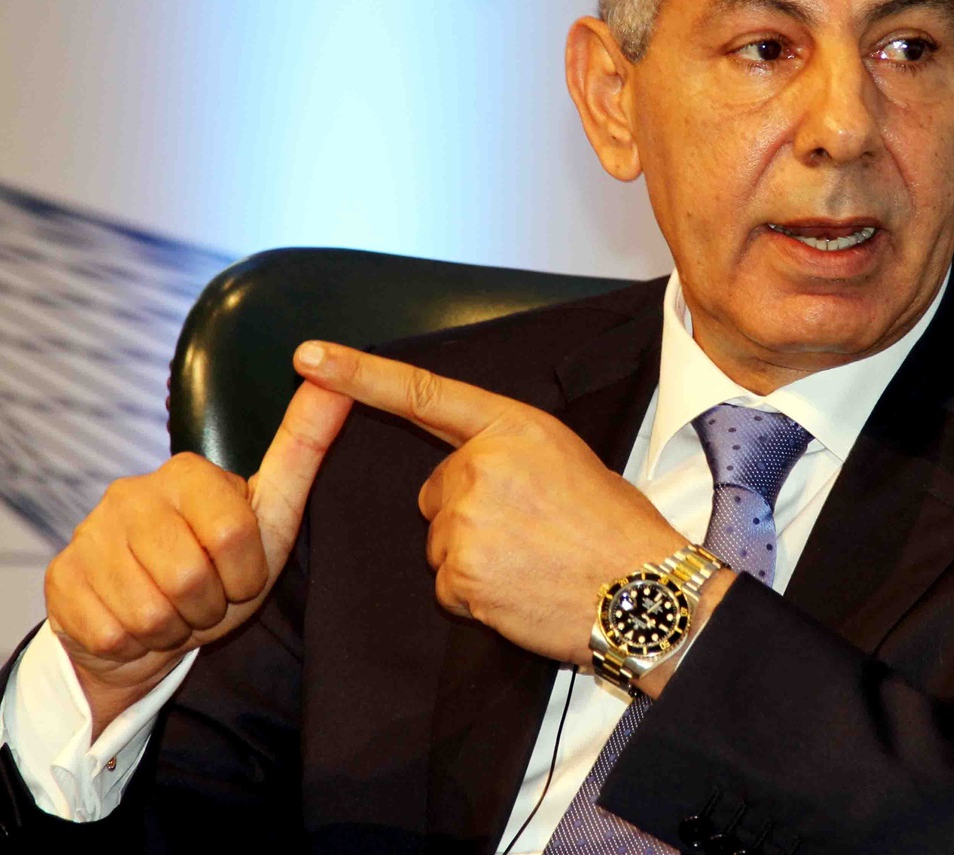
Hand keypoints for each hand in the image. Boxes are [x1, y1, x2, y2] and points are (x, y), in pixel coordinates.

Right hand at [44, 382, 352, 734]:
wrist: (153, 625)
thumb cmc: (223, 566)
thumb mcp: (273, 511)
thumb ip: (305, 446)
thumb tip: (338, 380)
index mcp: (187, 472)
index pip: (234, 535)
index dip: (246, 574)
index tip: (239, 573)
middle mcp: (130, 492)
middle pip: (189, 577)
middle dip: (207, 605)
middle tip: (202, 597)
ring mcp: (88, 533)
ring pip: (148, 612)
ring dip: (172, 628)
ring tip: (172, 609)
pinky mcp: (58, 579)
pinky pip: (111, 634)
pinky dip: (134, 646)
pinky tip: (134, 624)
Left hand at [293, 340, 687, 666]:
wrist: (644, 592)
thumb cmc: (617, 529)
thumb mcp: (569, 459)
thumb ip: (510, 454)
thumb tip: (472, 473)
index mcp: (513, 427)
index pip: (424, 393)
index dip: (359, 374)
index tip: (310, 357)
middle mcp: (481, 466)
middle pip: (437, 491)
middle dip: (468, 513)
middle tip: (530, 532)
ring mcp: (465, 521)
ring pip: (441, 540)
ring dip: (474, 557)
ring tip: (533, 562)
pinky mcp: (458, 574)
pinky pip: (447, 585)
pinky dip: (477, 595)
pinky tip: (521, 592)